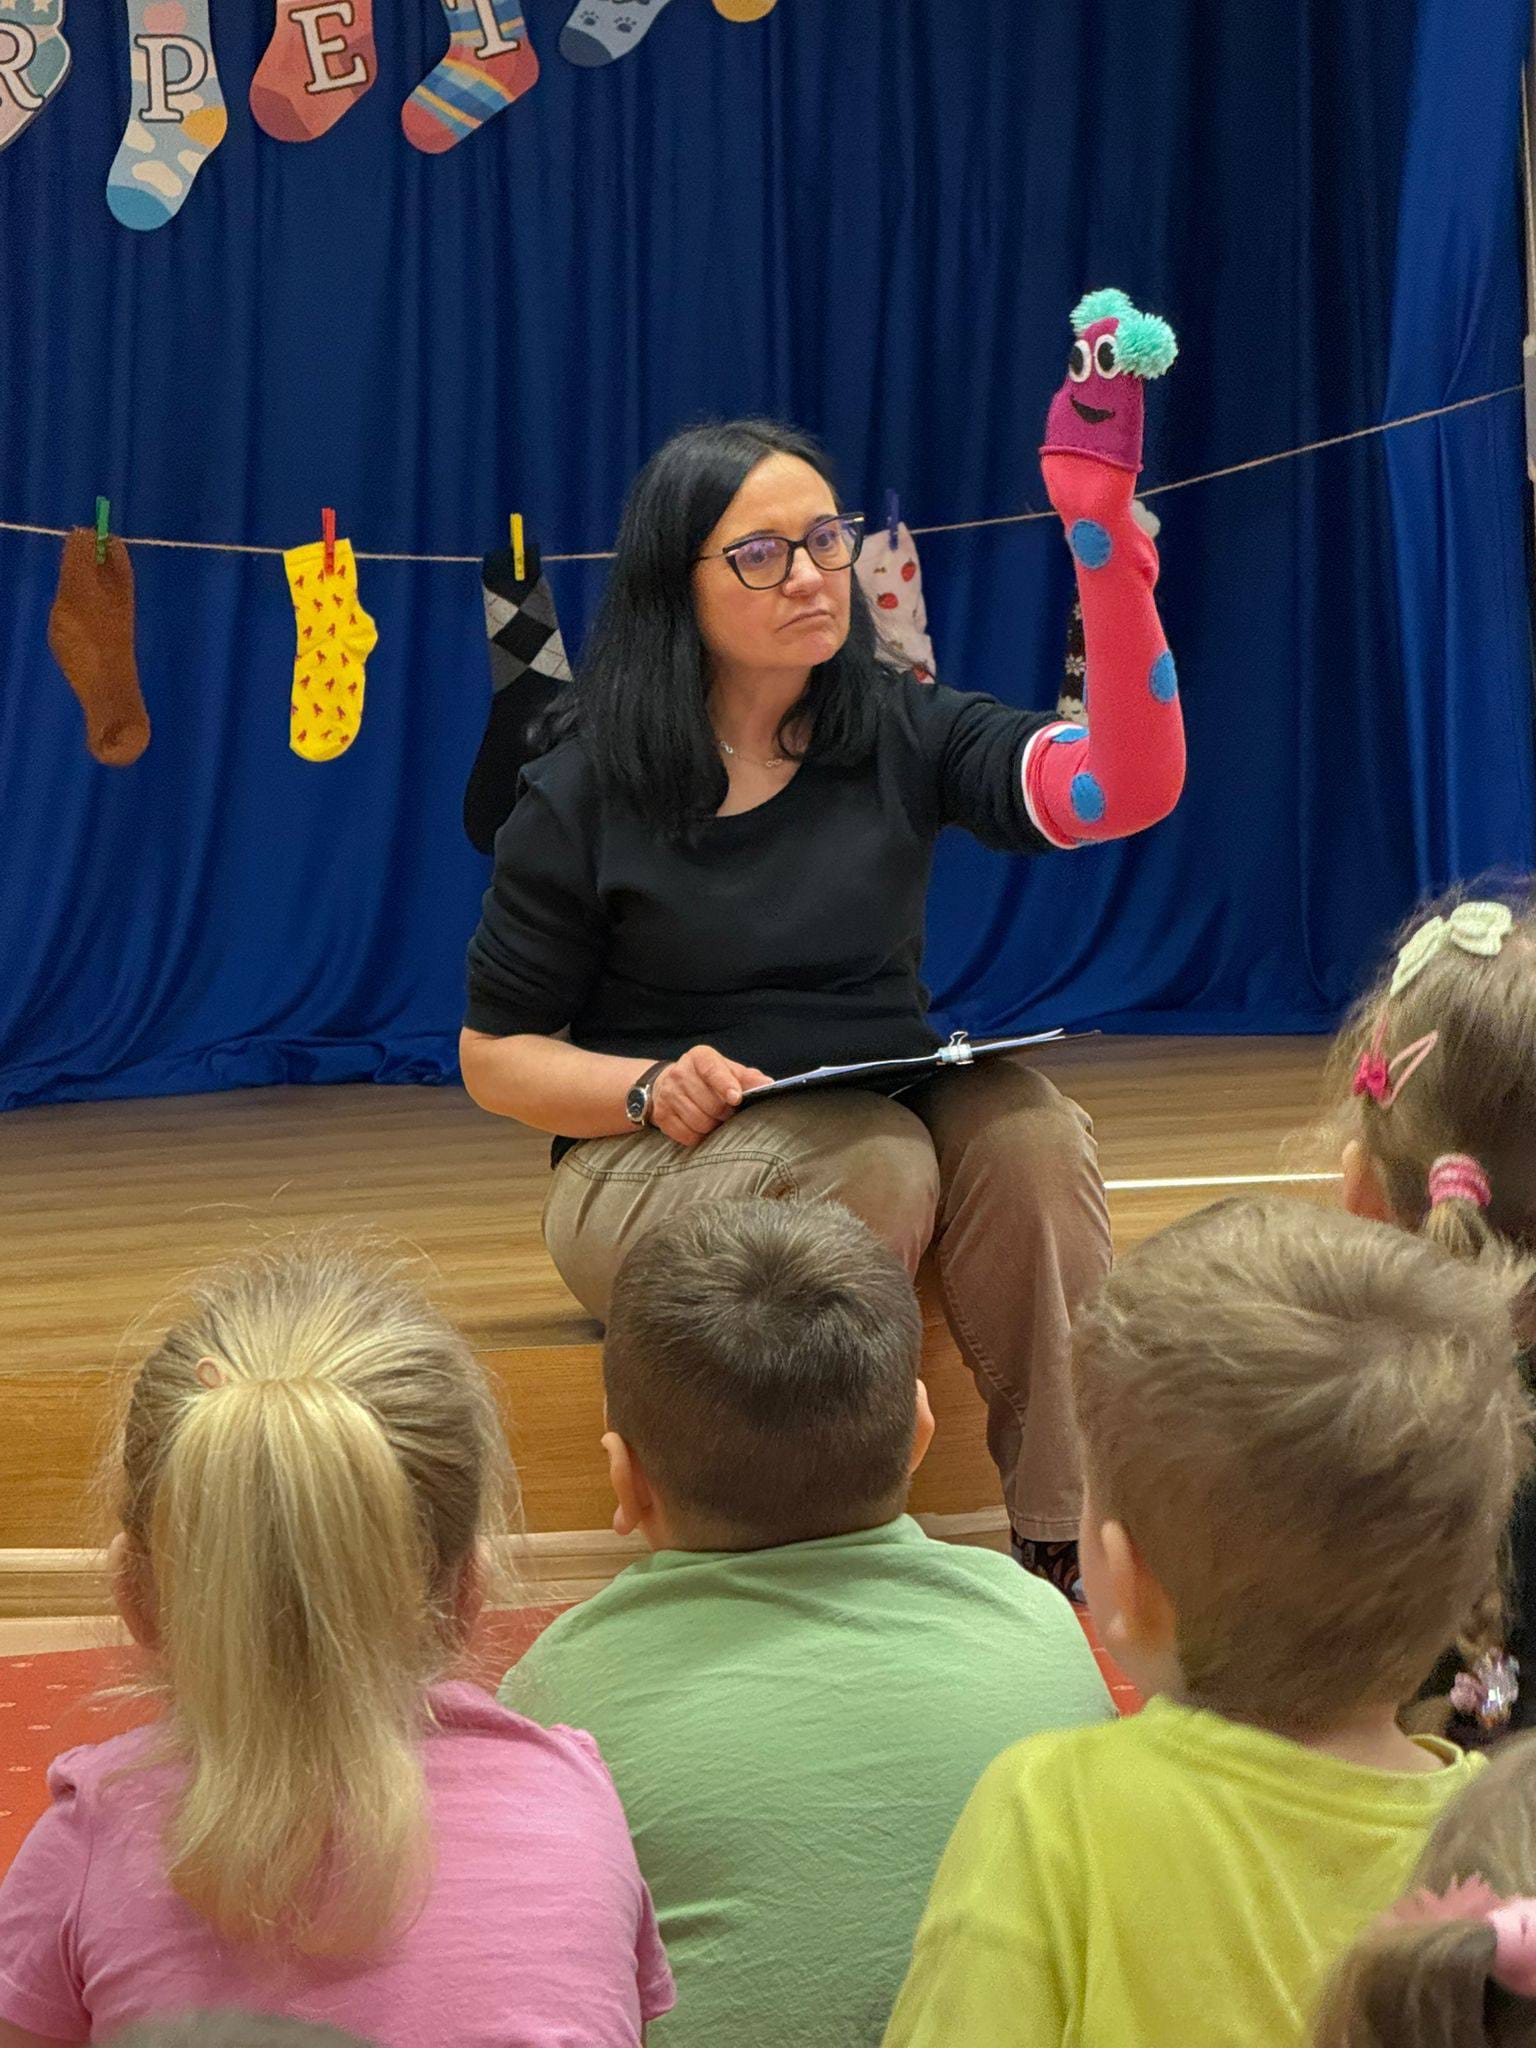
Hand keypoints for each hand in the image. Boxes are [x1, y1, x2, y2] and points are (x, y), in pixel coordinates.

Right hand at [647, 1045, 771, 1147]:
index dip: (725, 1085)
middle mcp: (680, 1073)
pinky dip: (699, 1136)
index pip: (712, 1070)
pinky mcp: (661, 1115)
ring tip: (715, 1119)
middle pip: (710, 1103)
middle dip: (724, 1112)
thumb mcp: (728, 1070)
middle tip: (728, 1112)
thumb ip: (749, 1078)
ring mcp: (668, 1094)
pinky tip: (701, 1127)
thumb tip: (769, 1085)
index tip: (736, 1099)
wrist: (669, 1084)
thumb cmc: (708, 1078)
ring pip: (699, 1121)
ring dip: (713, 1126)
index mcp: (700, 1057)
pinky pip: (687, 1135)